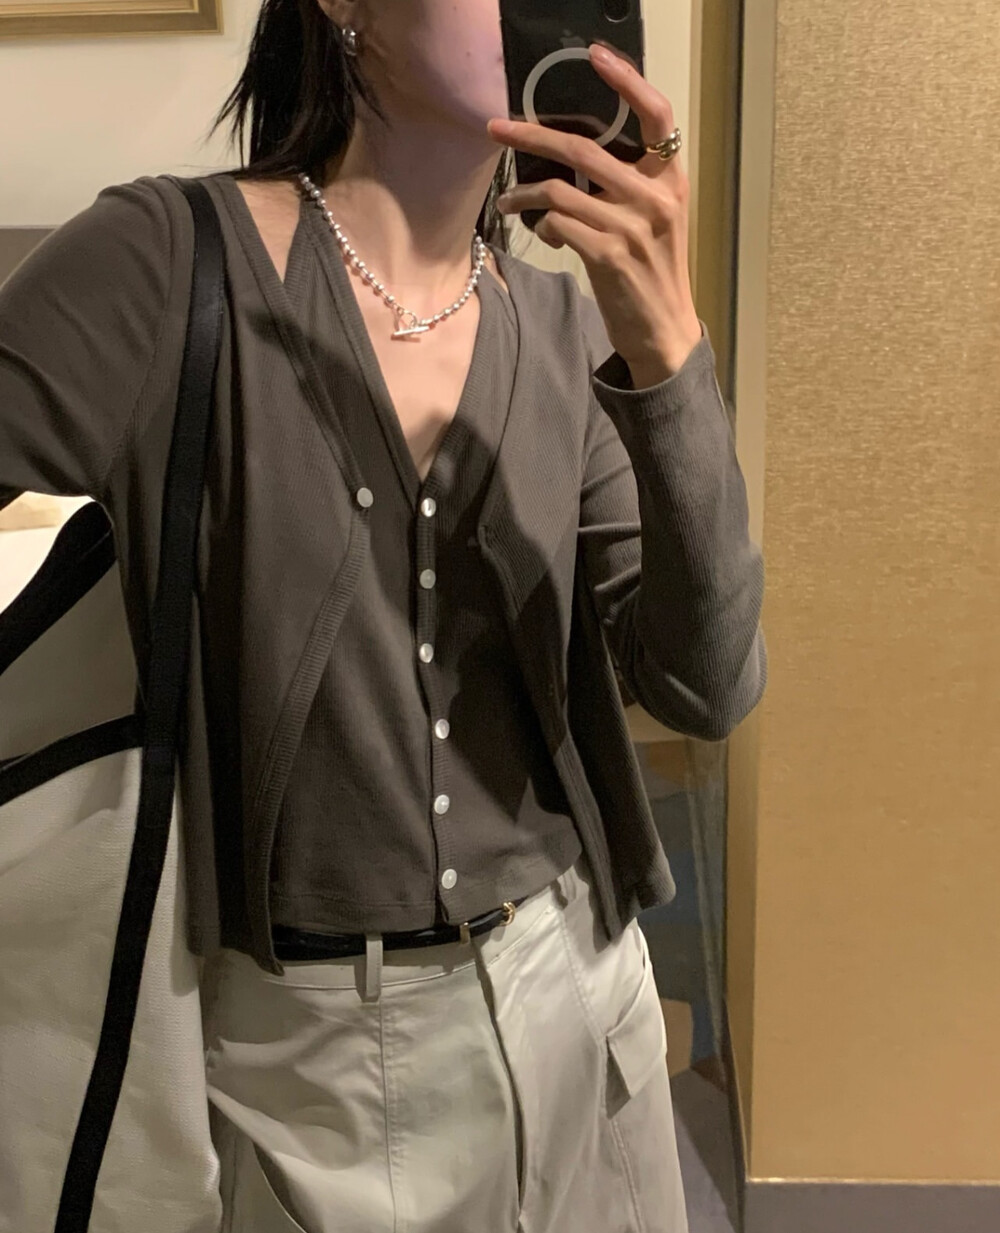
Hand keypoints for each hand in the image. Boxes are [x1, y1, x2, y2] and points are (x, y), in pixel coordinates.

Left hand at [487, 43, 702, 382]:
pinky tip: (543, 235)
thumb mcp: (654, 219)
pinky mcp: (609, 257)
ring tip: (506, 201)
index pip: (657, 114)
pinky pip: (557, 225)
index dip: (627, 80)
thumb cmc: (652, 270)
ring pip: (559, 190)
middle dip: (530, 134)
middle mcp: (655, 198)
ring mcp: (632, 228)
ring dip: (522, 194)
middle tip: (496, 128)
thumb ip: (627, 184)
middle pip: (583, 148)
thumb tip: (569, 154)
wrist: (663, 329)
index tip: (595, 56)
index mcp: (670, 179)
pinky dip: (542, 227)